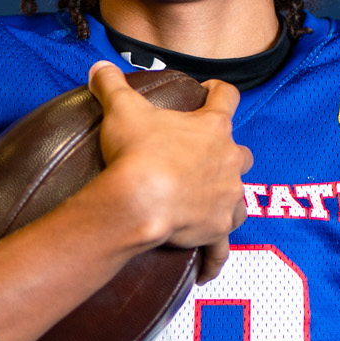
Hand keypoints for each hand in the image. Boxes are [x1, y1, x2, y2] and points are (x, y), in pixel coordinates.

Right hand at [86, 62, 251, 281]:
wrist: (139, 201)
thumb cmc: (137, 153)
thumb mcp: (122, 110)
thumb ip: (112, 86)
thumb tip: (97, 68)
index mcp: (212, 128)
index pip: (227, 98)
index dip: (220, 92)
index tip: (212, 91)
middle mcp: (228, 162)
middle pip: (242, 154)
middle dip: (229, 154)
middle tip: (209, 156)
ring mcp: (226, 197)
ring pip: (239, 198)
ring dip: (229, 200)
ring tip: (212, 205)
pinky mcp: (216, 229)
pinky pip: (222, 249)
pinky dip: (215, 259)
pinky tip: (207, 272)